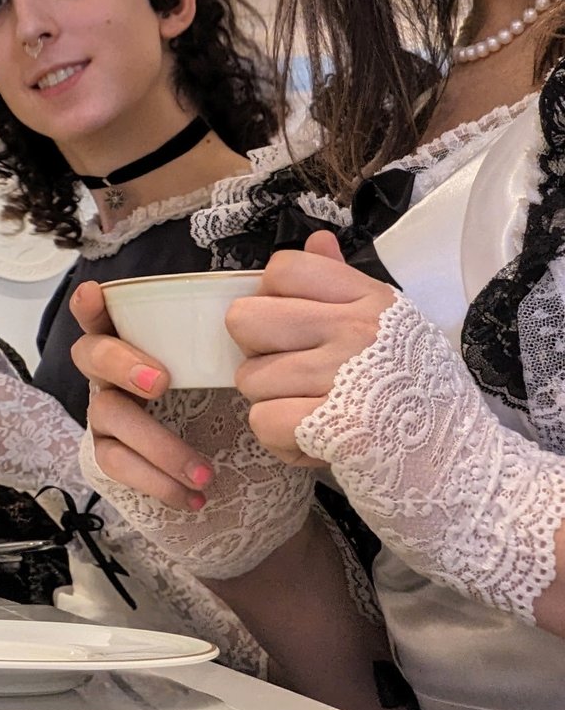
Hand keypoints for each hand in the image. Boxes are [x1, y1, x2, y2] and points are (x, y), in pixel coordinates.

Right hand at [72, 278, 315, 580]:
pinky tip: (193, 494)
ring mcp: (115, 414)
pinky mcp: (120, 458)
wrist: (248, 473)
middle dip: (119, 364)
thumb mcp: (272, 348)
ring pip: (108, 418)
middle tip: (163, 382)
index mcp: (146, 337)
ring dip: (154, 442)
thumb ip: (294, 296)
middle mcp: (119, 372)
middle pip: (90, 356)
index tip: (98, 294)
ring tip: (202, 469)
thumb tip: (322, 240)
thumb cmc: (245, 395)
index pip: (107, 312)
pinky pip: (118, 466)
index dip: (92, 303)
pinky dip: (155, 481)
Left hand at [229, 230, 394, 464]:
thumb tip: (317, 241)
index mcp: (371, 301)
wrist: (462, 469)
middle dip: (259, 353)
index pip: (283, 269)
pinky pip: (262, 422)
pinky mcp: (338, 428)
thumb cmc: (416, 397)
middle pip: (245, 319)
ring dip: (274, 404)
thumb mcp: (391, 329)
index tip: (298, 331)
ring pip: (250, 378)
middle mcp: (359, 331)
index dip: (274, 301)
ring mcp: (347, 378)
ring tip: (317, 414)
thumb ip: (343, 284)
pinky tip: (316, 443)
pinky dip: (282, 442)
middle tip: (296, 375)